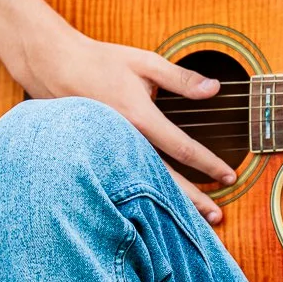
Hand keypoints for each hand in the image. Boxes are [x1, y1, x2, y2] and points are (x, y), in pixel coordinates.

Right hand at [21, 26, 236, 224]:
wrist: (53, 67)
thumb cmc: (101, 62)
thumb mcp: (145, 62)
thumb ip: (181, 78)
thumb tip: (214, 89)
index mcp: (138, 116)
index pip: (181, 148)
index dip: (208, 164)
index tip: (229, 176)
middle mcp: (124, 140)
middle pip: (164, 178)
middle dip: (193, 200)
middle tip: (218, 216)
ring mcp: (109, 150)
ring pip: (144, 184)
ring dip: (171, 202)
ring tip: (194, 220)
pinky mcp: (99, 154)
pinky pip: (125, 179)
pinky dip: (145, 196)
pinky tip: (157, 208)